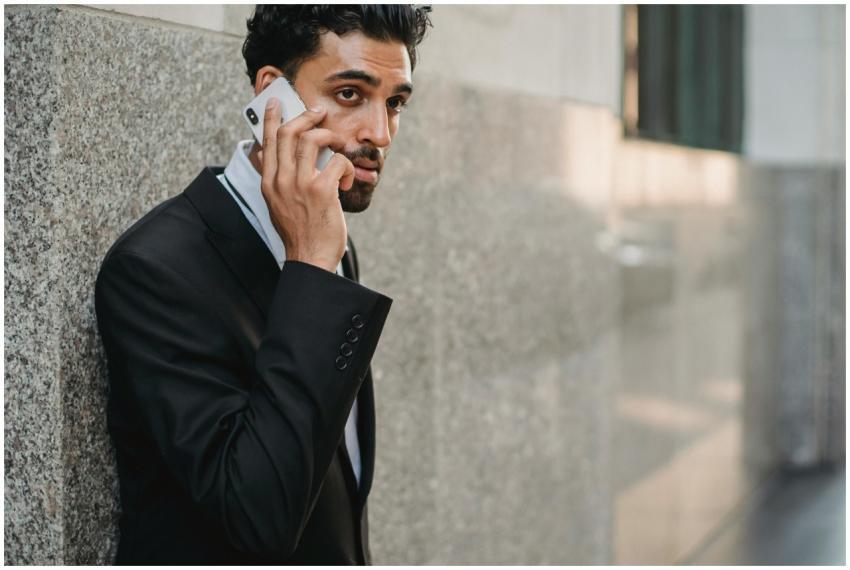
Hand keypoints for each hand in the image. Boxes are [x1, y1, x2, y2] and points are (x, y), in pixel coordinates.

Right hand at [257, 97, 354, 272]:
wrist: (309, 259)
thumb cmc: (299, 233)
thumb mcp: (276, 204)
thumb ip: (273, 180)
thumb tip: (264, 155)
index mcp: (269, 183)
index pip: (267, 142)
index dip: (271, 119)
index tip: (275, 103)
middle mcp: (281, 180)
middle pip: (288, 133)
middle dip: (306, 116)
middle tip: (319, 112)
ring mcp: (300, 184)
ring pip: (311, 139)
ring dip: (329, 136)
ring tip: (338, 143)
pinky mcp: (322, 190)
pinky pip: (337, 161)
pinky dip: (345, 166)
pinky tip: (344, 181)